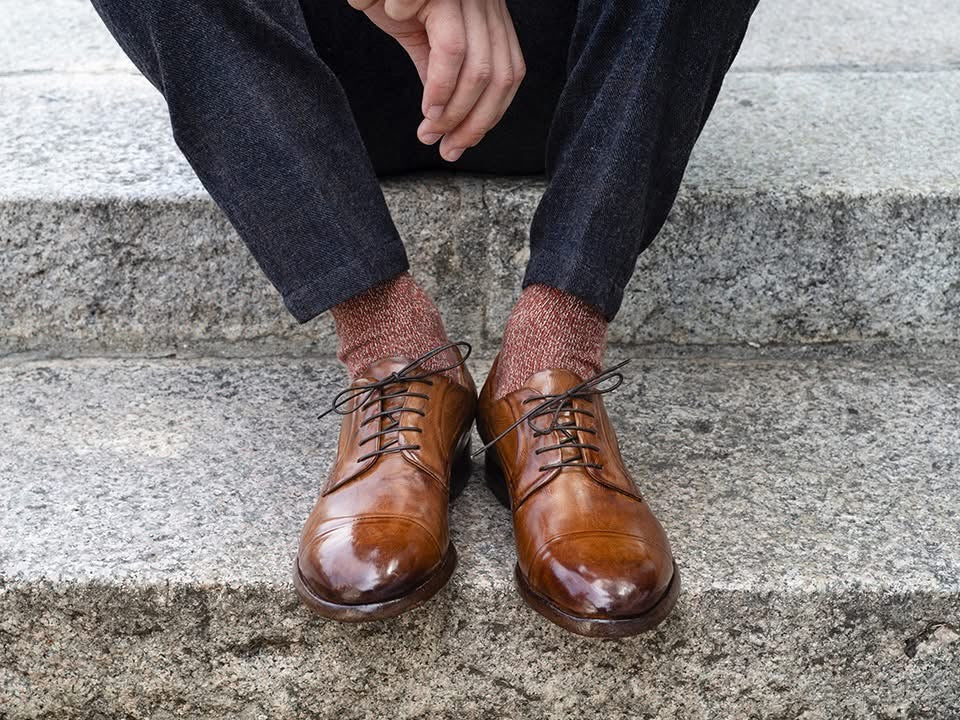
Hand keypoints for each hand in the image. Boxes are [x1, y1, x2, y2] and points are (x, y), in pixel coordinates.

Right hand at [349, 0, 524, 161]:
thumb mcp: (420, 37)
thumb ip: (438, 73)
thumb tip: (446, 116)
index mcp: (488, 14)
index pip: (508, 74)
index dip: (489, 116)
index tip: (460, 143)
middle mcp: (485, 2)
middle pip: (499, 76)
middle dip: (473, 123)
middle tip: (446, 147)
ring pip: (478, 69)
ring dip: (454, 111)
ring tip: (430, 129)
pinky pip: (451, 49)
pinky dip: (440, 86)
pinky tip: (427, 106)